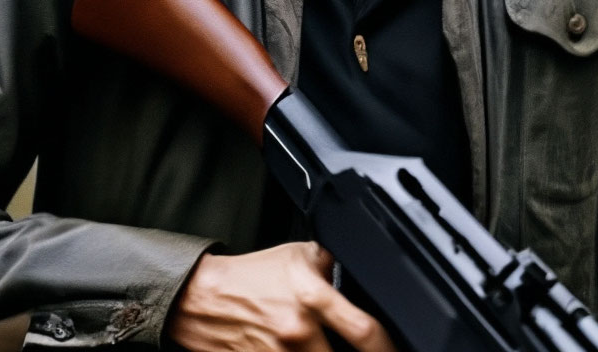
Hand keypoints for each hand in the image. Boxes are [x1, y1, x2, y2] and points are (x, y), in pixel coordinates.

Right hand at [166, 241, 397, 351]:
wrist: (202, 297)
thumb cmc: (252, 276)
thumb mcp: (297, 255)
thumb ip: (331, 265)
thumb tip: (361, 275)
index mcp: (311, 297)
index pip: (364, 331)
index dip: (387, 349)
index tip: (395, 351)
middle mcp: (298, 333)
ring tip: (328, 349)